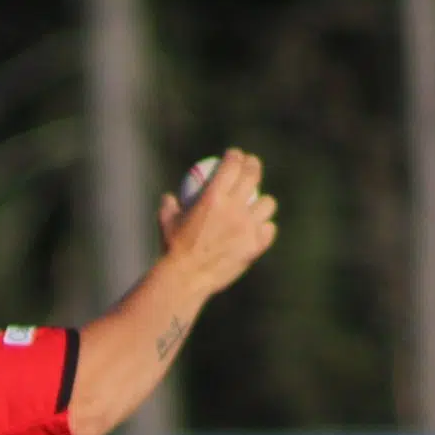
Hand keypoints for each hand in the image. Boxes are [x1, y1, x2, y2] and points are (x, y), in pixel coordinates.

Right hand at [155, 148, 277, 298]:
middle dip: (253, 164)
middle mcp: (234, 208)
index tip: (234, 155)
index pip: (231, 166)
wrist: (185, 279)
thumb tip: (170, 196)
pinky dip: (264, 228)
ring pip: (267, 203)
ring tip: (257, 205)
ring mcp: (247, 227)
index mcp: (213, 198)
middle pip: (253, 175)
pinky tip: (258, 229)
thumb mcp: (165, 224)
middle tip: (251, 166)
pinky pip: (268, 229)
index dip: (235, 156)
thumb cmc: (172, 250)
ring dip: (262, 202)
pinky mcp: (255, 245)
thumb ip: (168, 206)